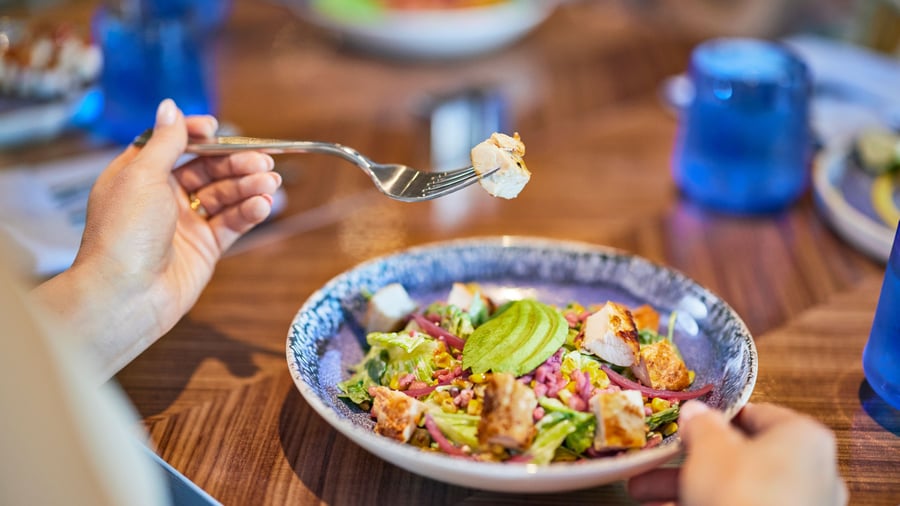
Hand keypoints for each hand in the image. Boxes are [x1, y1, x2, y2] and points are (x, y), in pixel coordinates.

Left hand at [31, 99, 281, 378]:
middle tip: (263, 161)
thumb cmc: (124, 234)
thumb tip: (170, 106)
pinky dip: (249, 211)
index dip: (196, 135)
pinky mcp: (205, 248)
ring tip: (270, 183)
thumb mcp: (142, 175)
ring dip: (249, 186)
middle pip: (207, 170)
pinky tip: (263, 205)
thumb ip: (165, 141)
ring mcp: (185, 224)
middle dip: (236, 163)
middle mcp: (162, 197)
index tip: (217, 130)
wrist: (126, 295)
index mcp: (139, 175)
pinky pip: (232, 222)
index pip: (173, 145)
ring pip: (225, 195)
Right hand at [627, 401, 846, 505]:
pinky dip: (704, 505)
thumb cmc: (738, 494)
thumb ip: (701, 425)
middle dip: (689, 461)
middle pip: (739, 457)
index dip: (714, 417)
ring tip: (642, 494)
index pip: (756, 414)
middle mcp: (811, 473)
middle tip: (652, 463)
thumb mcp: (707, 449)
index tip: (684, 424)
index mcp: (803, 438)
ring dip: (686, 488)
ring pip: (734, 489)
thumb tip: (697, 412)